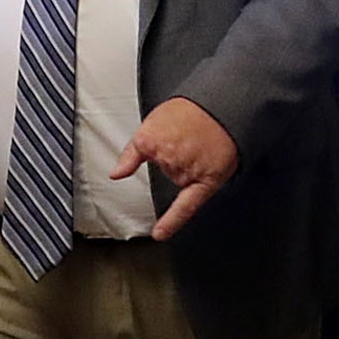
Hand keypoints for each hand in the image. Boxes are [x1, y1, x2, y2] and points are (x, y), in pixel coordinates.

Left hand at [109, 97, 238, 240]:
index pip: (140, 157)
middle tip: (188, 137)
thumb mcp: (153, 121)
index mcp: (150, 143)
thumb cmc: (191, 110)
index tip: (120, 176)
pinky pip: (185, 207)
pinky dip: (171, 222)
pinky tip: (160, 233)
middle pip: (165, 169)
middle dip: (175, 155)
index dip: (141, 157)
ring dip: (189, 167)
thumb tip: (116, 174)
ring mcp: (186, 170)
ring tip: (200, 145)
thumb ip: (132, 152)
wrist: (222, 105)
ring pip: (179, 179)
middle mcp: (167, 159)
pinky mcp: (205, 181)